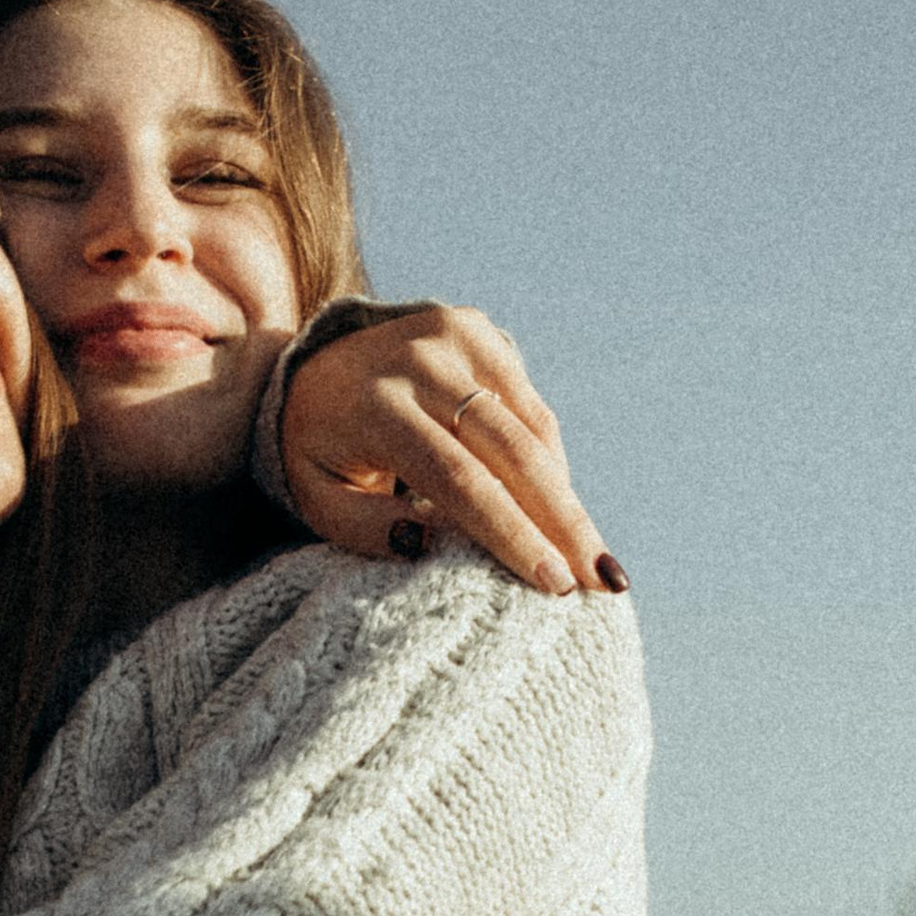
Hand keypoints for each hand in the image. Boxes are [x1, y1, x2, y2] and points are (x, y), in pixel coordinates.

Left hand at [279, 306, 625, 598]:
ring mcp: (454, 336)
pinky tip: (560, 511)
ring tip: (596, 559)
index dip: (511, 533)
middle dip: (562, 521)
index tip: (553, 583)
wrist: (312, 365)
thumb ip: (366, 528)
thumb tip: (432, 545)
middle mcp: (420, 360)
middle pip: (511, 451)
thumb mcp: (318, 498)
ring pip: (531, 427)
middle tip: (603, 580)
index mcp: (376, 405)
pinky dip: (549, 460)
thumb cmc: (319, 451)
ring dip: (566, 497)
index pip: (458, 478)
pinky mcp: (478, 331)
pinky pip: (529, 406)